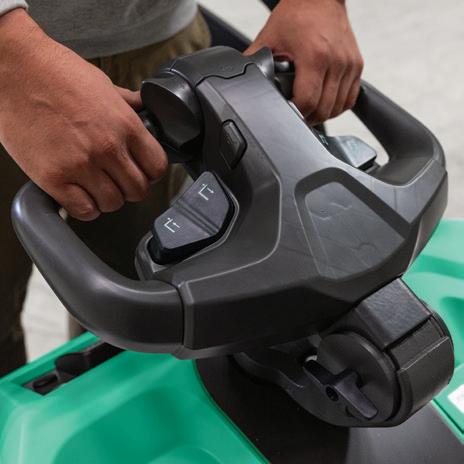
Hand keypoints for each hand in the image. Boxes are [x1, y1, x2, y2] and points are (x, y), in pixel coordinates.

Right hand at [0, 9, 166, 220]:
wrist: (13, 68)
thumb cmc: (54, 73)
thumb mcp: (103, 84)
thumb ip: (128, 103)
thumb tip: (145, 108)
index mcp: (125, 125)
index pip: (157, 167)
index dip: (152, 173)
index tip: (143, 172)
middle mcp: (107, 148)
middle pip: (138, 190)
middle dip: (131, 188)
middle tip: (119, 181)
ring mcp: (81, 165)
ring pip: (113, 204)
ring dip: (108, 199)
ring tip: (97, 187)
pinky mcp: (54, 178)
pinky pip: (84, 210)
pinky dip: (85, 208)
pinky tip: (80, 195)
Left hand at [245, 0, 362, 123]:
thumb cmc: (296, 15)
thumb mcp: (269, 39)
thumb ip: (255, 62)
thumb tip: (241, 81)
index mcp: (315, 56)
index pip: (307, 102)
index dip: (295, 115)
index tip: (286, 114)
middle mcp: (337, 62)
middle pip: (323, 110)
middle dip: (307, 118)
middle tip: (295, 116)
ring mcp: (350, 64)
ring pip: (337, 108)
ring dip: (322, 114)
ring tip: (308, 110)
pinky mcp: (357, 65)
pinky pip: (349, 99)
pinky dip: (336, 106)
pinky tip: (323, 102)